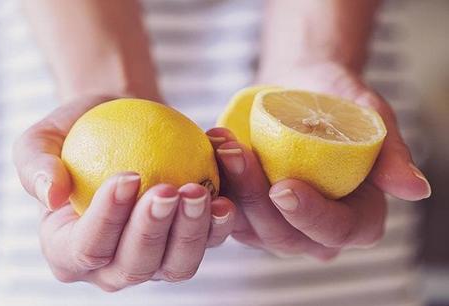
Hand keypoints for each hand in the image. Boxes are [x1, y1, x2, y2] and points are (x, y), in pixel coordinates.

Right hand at [13, 99, 235, 290]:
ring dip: (192, 233)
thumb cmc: (80, 134)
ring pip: (177, 265)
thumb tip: (50, 195)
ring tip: (198, 192)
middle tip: (168, 189)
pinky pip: (207, 243)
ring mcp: (154, 259)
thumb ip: (36, 164)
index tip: (128, 176)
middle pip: (136, 266)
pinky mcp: (186, 242)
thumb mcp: (43, 139)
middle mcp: (112, 266)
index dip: (108, 219)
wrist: (124, 127)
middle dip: (153, 231)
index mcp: (69, 250)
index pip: (88, 247)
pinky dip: (218, 225)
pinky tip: (224, 199)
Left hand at [207, 62, 430, 259]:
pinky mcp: (248, 212)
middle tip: (239, 152)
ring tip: (223, 145)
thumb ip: (391, 153)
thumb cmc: (338, 101)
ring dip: (231, 189)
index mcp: (355, 218)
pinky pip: (228, 212)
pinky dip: (217, 185)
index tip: (284, 187)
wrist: (298, 90)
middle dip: (256, 199)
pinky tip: (214, 150)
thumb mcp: (370, 115)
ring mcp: (277, 224)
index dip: (311, 216)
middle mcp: (314, 230)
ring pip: (250, 228)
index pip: (337, 231)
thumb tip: (416, 190)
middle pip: (284, 236)